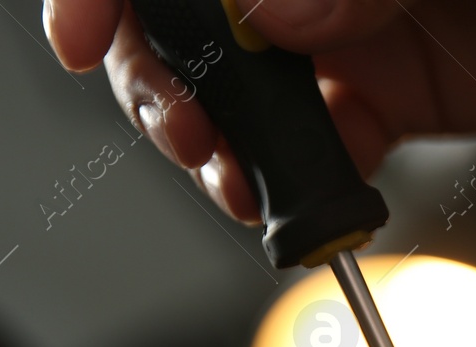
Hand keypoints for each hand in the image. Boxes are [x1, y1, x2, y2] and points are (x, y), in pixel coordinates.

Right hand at [43, 0, 475, 222]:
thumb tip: (274, 12)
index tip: (87, 35)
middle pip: (181, 19)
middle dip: (157, 75)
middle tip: (187, 128)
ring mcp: (344, 27)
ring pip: (235, 91)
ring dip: (214, 142)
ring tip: (231, 176)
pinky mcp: (389, 93)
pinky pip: (317, 147)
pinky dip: (296, 183)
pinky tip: (301, 199)